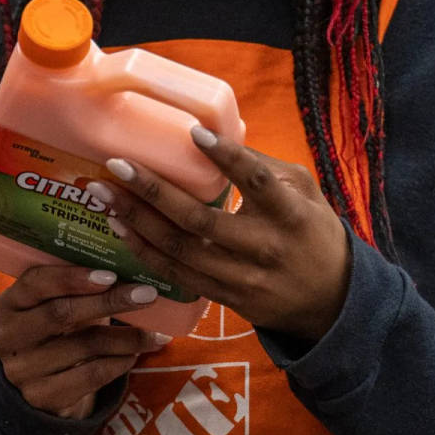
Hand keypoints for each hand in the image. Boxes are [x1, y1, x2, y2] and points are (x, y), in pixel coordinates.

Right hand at [0, 267, 171, 419]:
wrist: (38, 384)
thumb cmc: (55, 333)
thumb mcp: (56, 306)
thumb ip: (79, 289)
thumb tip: (134, 272)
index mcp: (8, 304)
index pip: (36, 282)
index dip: (73, 277)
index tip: (112, 275)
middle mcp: (8, 337)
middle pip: (60, 314)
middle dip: (109, 302)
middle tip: (147, 296)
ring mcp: (22, 370)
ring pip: (82, 346)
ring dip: (126, 338)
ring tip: (155, 334)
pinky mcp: (41, 397)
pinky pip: (90, 376)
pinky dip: (119, 364)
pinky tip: (134, 356)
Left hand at [93, 128, 352, 343]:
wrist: (330, 300)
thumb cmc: (312, 232)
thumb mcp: (305, 191)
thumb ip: (265, 167)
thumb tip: (213, 139)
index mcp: (289, 213)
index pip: (257, 181)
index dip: (226, 158)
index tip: (193, 134)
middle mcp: (263, 247)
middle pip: (200, 220)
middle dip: (153, 191)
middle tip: (117, 165)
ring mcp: (241, 277)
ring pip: (180, 251)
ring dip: (137, 222)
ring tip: (105, 195)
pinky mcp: (225, 298)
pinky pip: (176, 275)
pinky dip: (145, 252)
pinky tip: (121, 228)